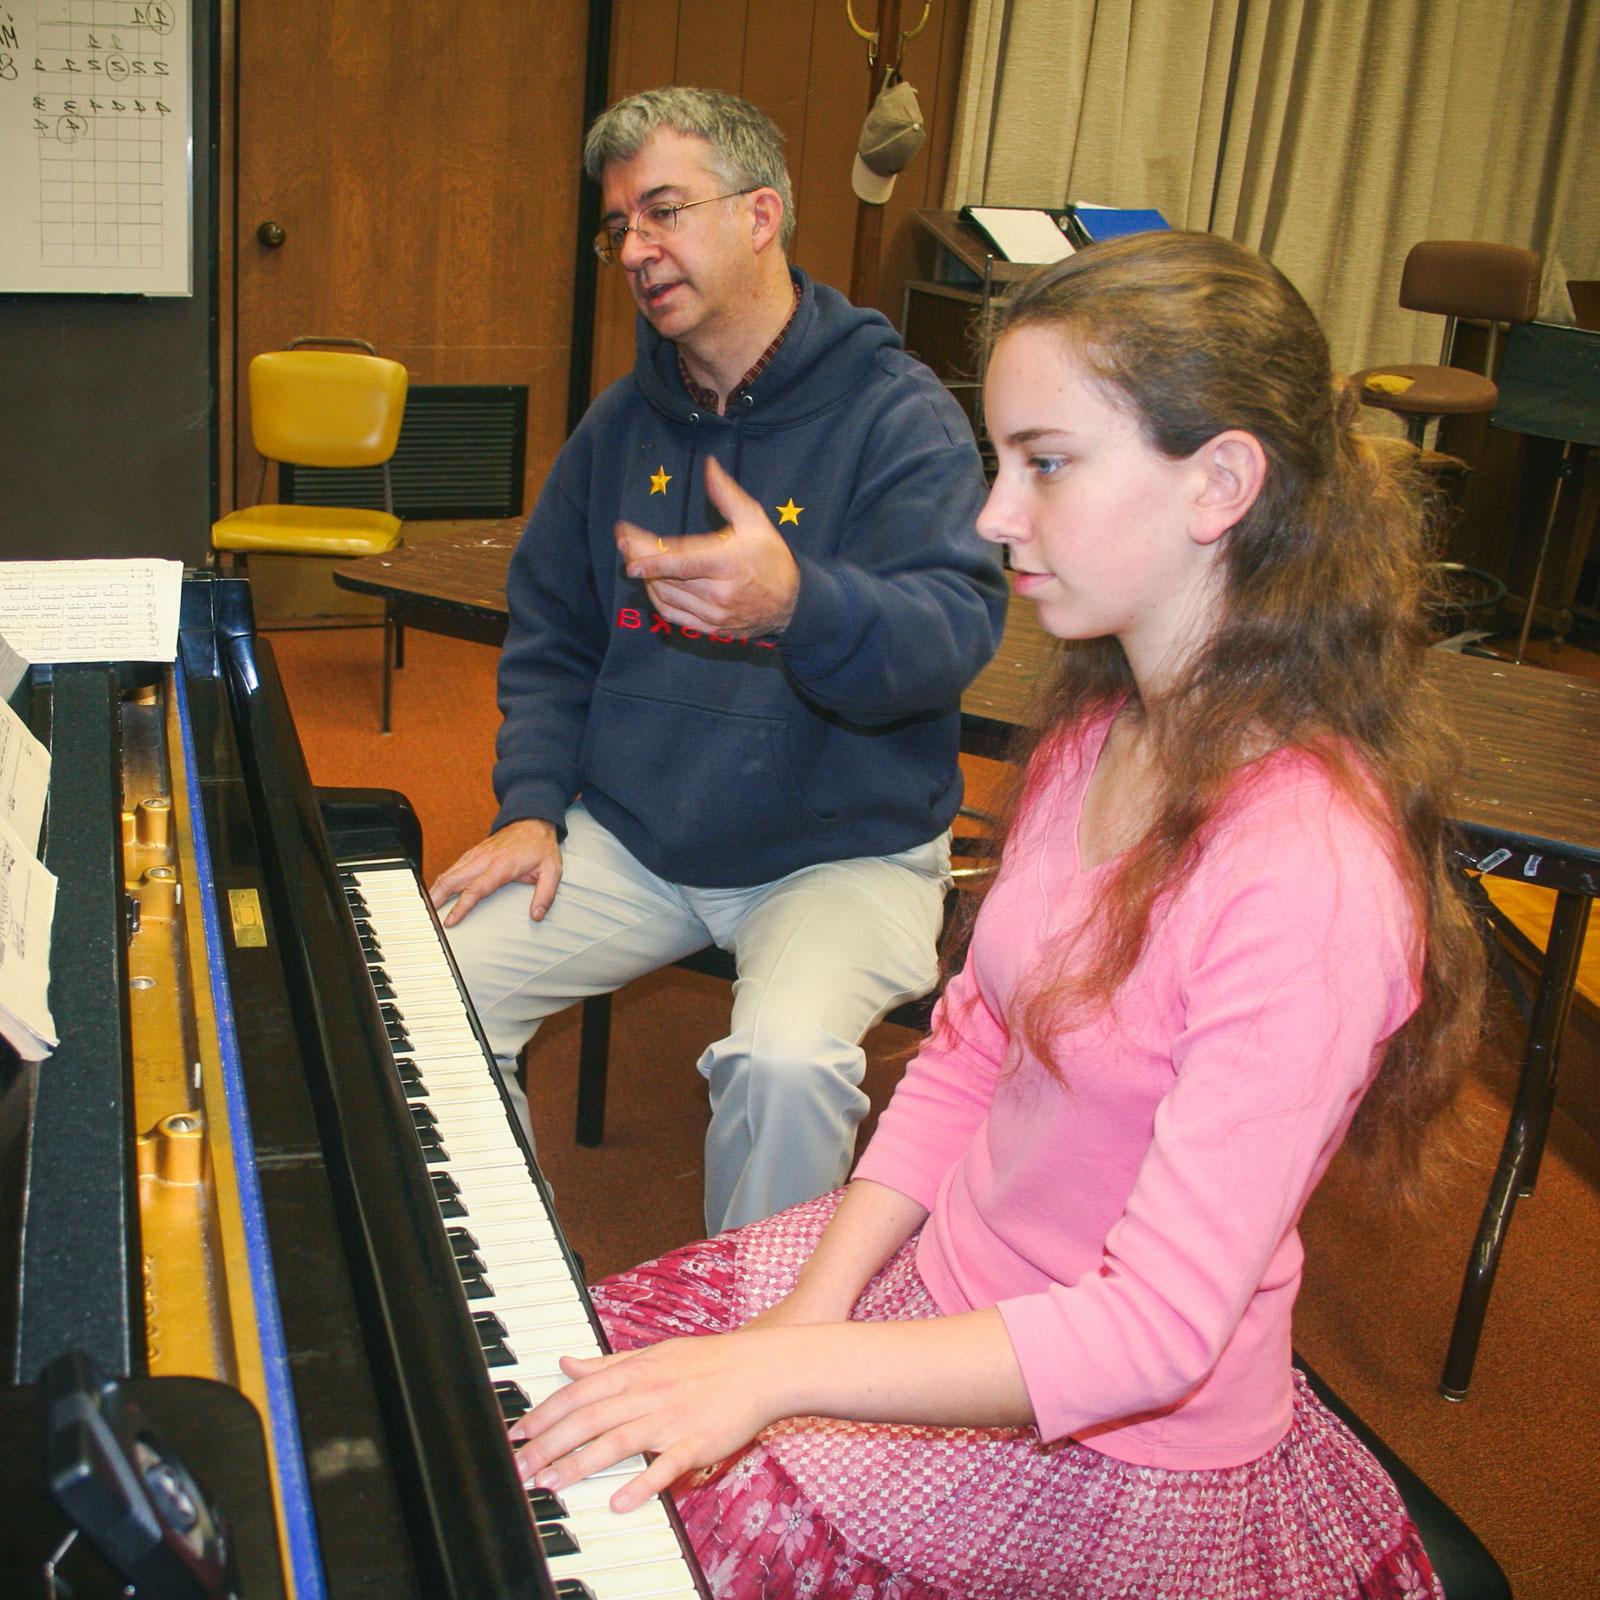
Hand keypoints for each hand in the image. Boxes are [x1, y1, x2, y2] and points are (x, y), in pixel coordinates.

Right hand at [428, 818, 561, 926]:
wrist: (533, 822)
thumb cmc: (540, 847)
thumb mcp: (552, 871)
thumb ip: (545, 895)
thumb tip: (537, 915)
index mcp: (501, 865)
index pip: (476, 889)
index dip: (461, 906)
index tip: (450, 920)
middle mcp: (484, 859)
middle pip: (453, 880)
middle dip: (437, 898)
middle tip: (427, 916)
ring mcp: (476, 855)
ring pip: (450, 873)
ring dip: (436, 889)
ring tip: (425, 907)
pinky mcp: (474, 854)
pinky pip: (453, 868)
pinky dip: (442, 880)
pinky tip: (436, 891)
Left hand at [508, 1329, 786, 1513]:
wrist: (761, 1367)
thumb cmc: (707, 1361)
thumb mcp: (653, 1353)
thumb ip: (607, 1364)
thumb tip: (566, 1363)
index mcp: (635, 1370)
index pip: (578, 1393)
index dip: (543, 1414)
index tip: (516, 1435)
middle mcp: (647, 1392)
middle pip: (588, 1419)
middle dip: (548, 1444)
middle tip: (520, 1469)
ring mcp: (671, 1418)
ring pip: (617, 1441)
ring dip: (580, 1464)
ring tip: (550, 1485)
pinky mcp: (696, 1442)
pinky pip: (665, 1465)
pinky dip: (642, 1483)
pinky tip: (618, 1503)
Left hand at [616, 456, 799, 636]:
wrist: (792, 603)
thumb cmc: (771, 557)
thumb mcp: (754, 521)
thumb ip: (727, 495)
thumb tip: (709, 466)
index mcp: (728, 564)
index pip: (681, 563)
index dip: (651, 559)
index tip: (626, 549)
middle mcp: (719, 593)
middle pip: (666, 577)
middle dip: (640, 559)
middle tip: (625, 543)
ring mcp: (714, 615)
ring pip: (665, 596)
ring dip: (647, 577)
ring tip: (639, 558)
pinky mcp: (710, 628)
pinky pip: (672, 614)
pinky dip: (657, 598)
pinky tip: (652, 582)